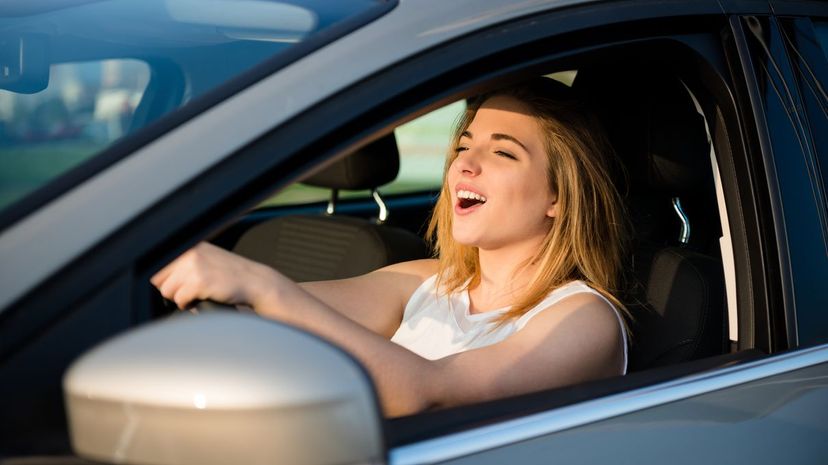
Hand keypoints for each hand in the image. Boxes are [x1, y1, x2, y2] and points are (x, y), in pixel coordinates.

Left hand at [151, 242, 275, 309]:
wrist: (255, 282)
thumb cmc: (231, 274)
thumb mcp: (206, 258)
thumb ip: (184, 262)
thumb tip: (157, 276)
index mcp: (189, 246)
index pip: (157, 265)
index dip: (166, 279)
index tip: (179, 284)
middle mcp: (189, 253)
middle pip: (158, 279)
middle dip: (171, 289)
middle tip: (189, 291)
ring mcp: (194, 267)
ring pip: (167, 291)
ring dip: (179, 298)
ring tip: (196, 295)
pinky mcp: (200, 282)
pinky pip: (180, 300)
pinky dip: (188, 305)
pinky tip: (201, 299)